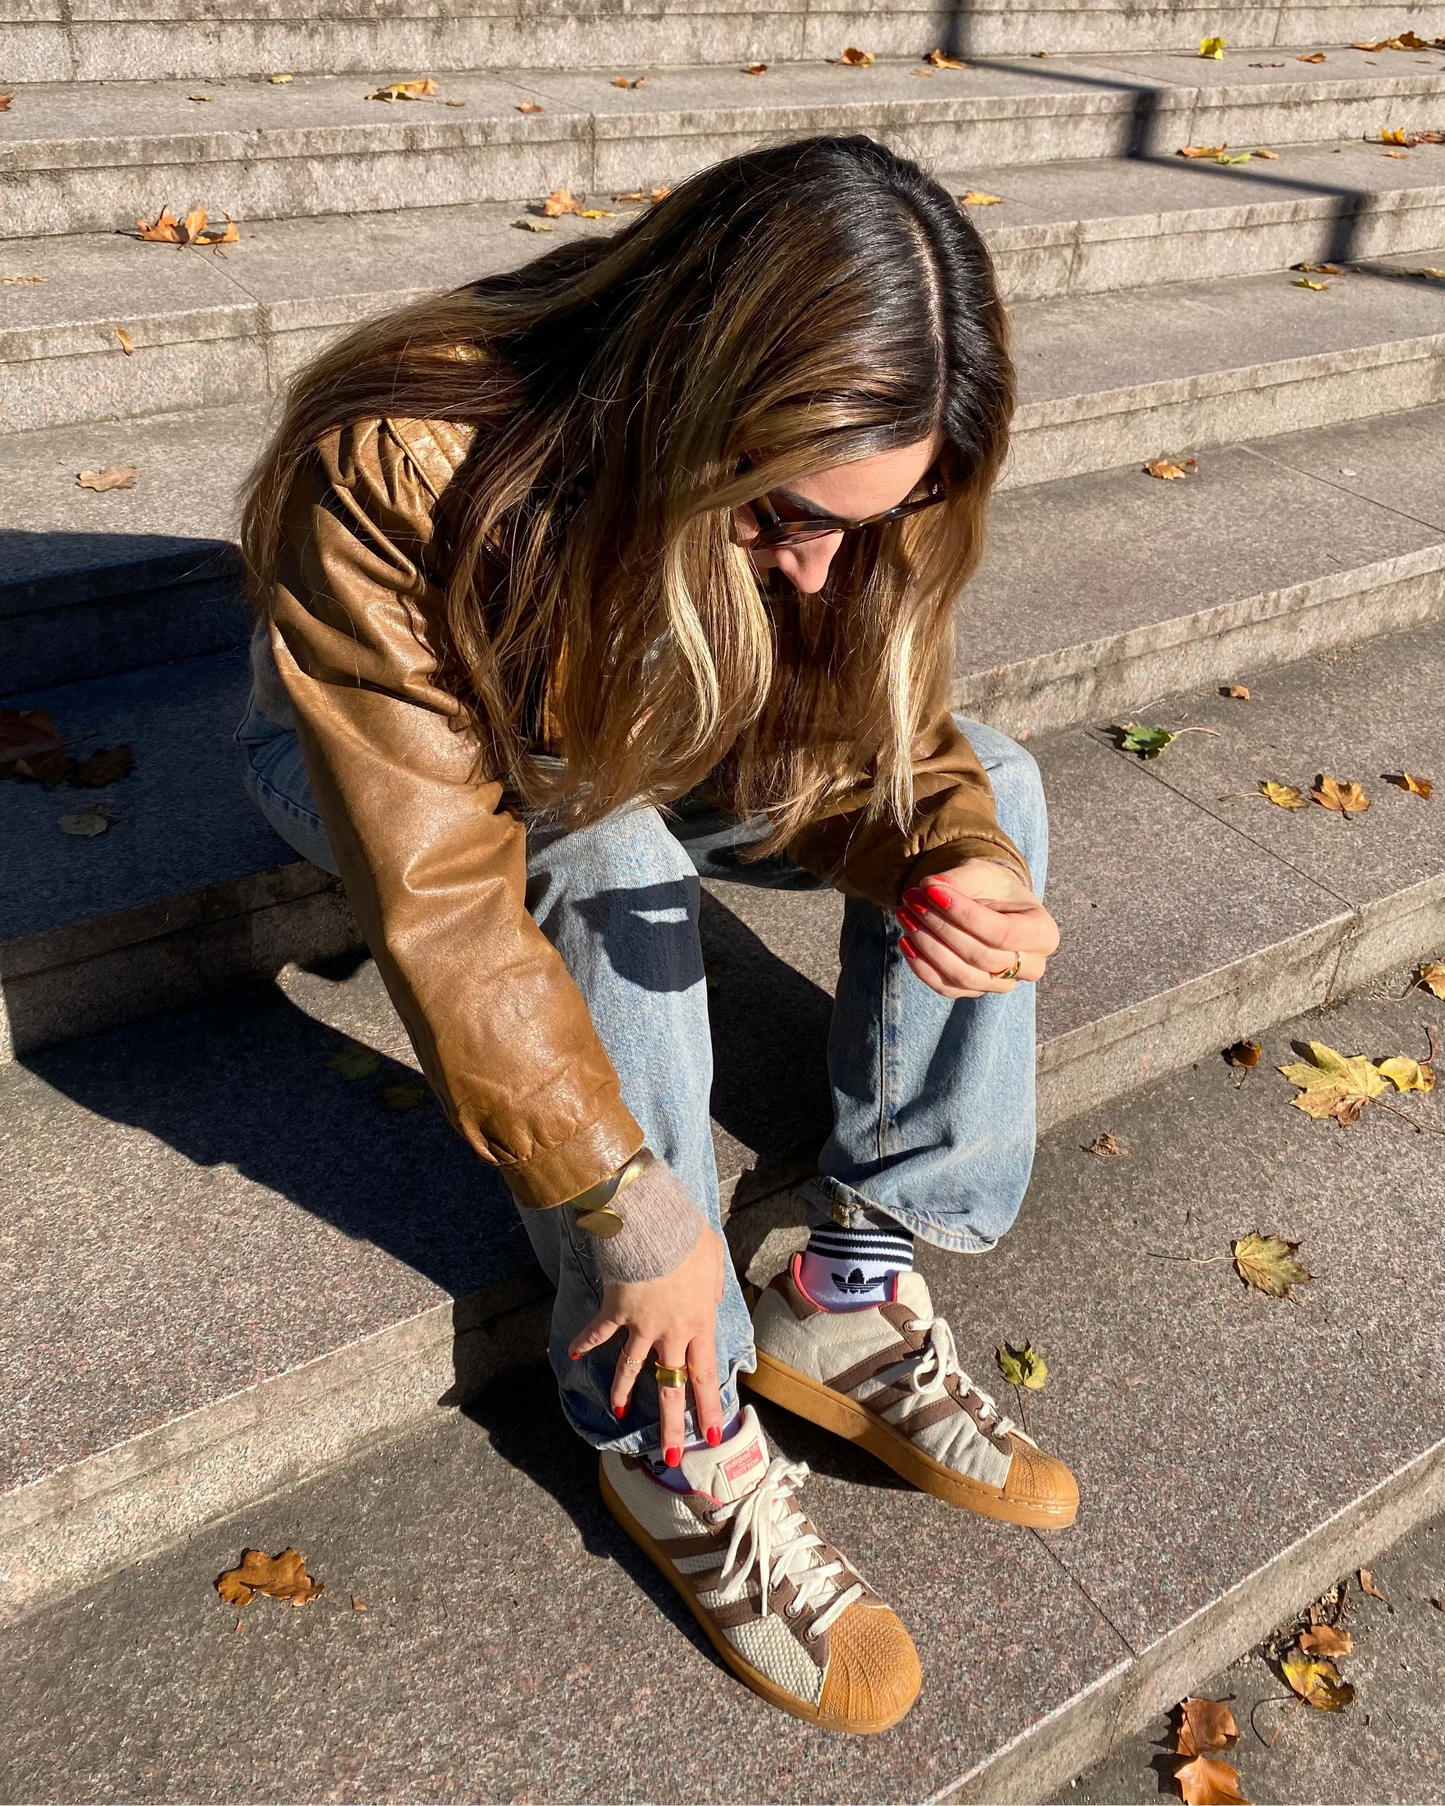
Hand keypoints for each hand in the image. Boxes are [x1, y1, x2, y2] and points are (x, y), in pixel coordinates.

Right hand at [567, 1224, 726, 1463]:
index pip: (704, 1374)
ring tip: (618, 1414)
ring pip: (631, 1369)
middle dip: (672, 1425)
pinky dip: (584, 1342)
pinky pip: (598, 1332)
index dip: (708, 1408)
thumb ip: (715, 1283)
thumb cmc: (687, 1236)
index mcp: (699, 1321)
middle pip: (670, 1386)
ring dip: (621, 1392)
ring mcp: (640, 1325)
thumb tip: (713, 1299)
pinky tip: (574, 1354)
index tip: (711, 1435)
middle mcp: (671, 1332)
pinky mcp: (615, 1311)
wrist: (653, 1224)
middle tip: (673, 1456)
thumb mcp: (714, 1258)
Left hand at [896, 859, 1058, 1000]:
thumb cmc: (993, 888)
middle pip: (981, 956)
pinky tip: (905, 941)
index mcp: (1043, 933)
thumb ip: (960, 878)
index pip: (1003, 933)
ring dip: (928, 947)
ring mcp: (1004, 984)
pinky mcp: (977, 991)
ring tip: (905, 916)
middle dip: (940, 927)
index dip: (964, 915)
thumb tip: (930, 885)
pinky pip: (948, 988)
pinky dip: (922, 967)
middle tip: (911, 900)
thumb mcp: (982, 873)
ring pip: (963, 976)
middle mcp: (1031, 965)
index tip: (931, 891)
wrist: (991, 905)